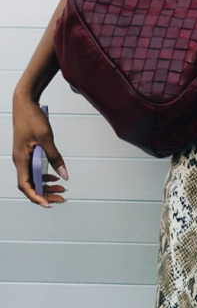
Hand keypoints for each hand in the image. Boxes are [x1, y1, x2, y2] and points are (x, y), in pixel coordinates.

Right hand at [12, 91, 67, 207]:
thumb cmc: (32, 118)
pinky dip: (45, 175)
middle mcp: (20, 160)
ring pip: (33, 178)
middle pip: (30, 185)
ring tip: (62, 189)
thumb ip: (55, 157)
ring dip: (46, 185)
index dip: (36, 197)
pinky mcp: (27, 152)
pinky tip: (56, 176)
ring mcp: (23, 157)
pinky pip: (34, 169)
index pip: (26, 185)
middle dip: (45, 193)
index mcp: (21, 159)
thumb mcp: (47, 138)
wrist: (24, 103)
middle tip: (62, 198)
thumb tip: (65, 175)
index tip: (48, 204)